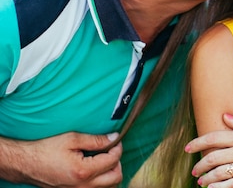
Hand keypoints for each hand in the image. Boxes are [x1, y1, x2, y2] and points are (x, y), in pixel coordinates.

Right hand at [1, 132, 122, 187]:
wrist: (26, 164)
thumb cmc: (46, 150)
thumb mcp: (72, 139)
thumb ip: (96, 140)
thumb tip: (114, 138)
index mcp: (83, 171)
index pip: (113, 160)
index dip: (117, 148)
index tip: (115, 141)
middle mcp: (82, 186)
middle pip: (116, 177)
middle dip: (117, 162)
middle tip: (111, 151)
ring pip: (108, 186)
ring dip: (111, 173)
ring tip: (103, 160)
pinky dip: (102, 181)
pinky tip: (96, 169)